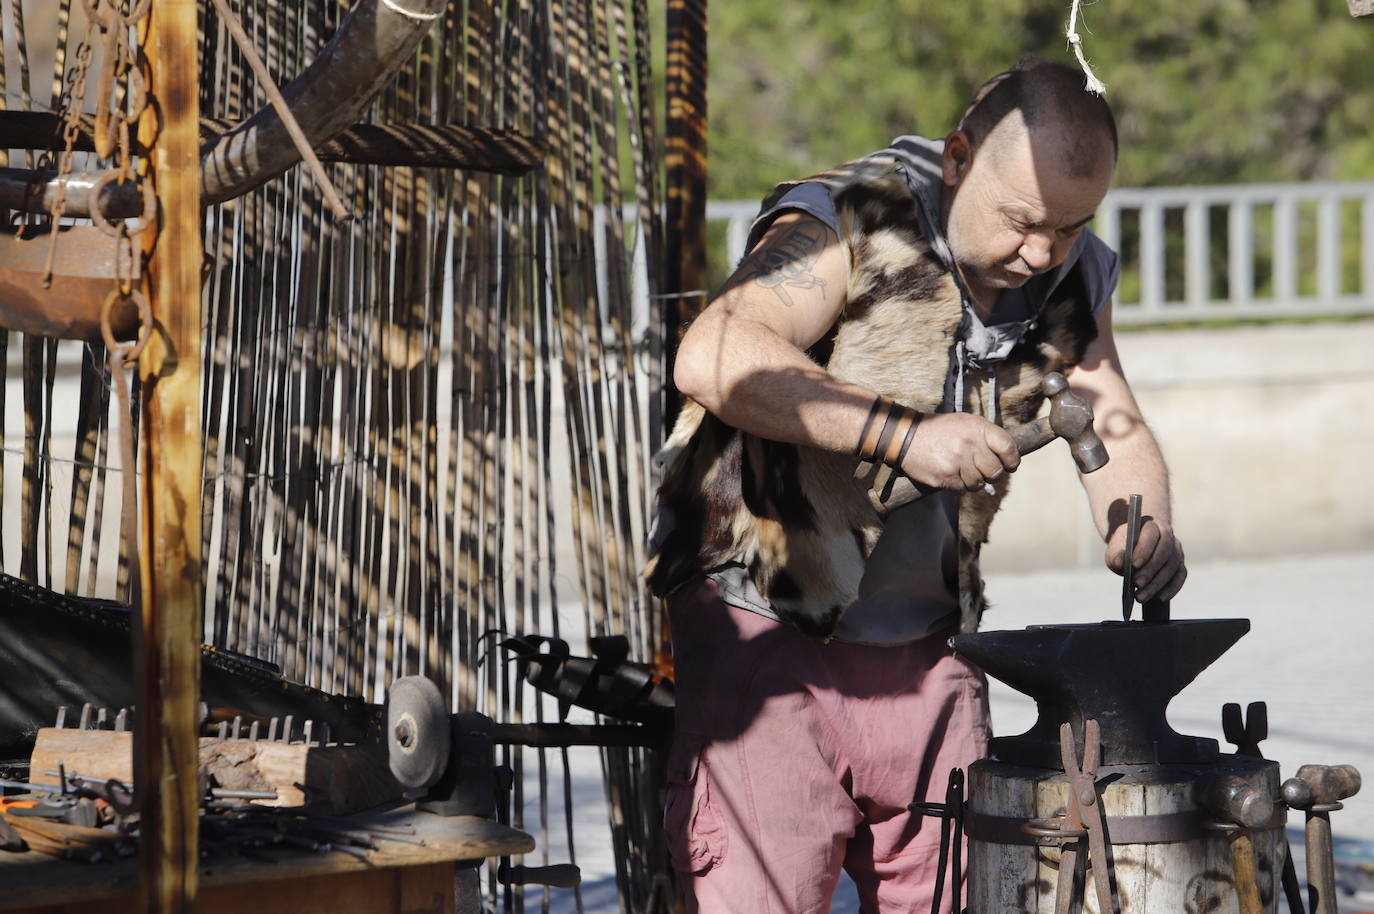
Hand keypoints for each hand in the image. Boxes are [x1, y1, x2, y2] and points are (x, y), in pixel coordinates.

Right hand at [900, 413, 1019, 491]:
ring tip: (962, 473)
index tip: (1009, 466)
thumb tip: (1007, 457)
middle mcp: (970, 443)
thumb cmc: (939, 430)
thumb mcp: (965, 423)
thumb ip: (985, 436)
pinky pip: (962, 490)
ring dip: (972, 482)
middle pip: (995, 471)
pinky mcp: (946, 475)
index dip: (1012, 461)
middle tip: (982, 472)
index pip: (1008, 447)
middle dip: (990, 475)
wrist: (906, 436)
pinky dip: (958, 487)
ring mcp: (957, 460)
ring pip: (978, 484)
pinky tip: (950, 477)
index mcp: (978, 427)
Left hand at [1106, 517, 1186, 602]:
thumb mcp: (1114, 549)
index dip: (1144, 549)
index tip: (1134, 564)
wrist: (1135, 548)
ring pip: (1172, 566)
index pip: (1151, 534)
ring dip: (1157, 583)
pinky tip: (1160, 598)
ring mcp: (1176, 550)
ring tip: (1141, 596)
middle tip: (1136, 584)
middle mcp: (1167, 535)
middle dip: (1150, 570)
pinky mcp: (1180, 564)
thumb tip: (1119, 562)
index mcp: (1150, 525)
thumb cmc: (1123, 548)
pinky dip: (1172, 588)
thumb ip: (1115, 554)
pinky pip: (1180, 577)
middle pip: (1164, 552)